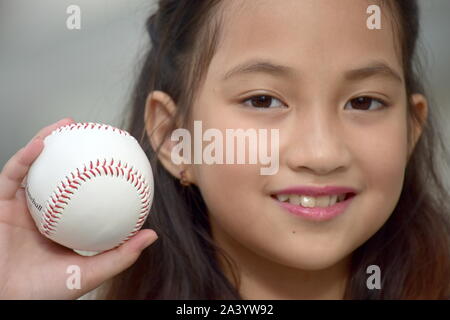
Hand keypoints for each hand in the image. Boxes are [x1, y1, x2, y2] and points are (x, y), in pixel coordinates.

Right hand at [0, 118, 157, 298]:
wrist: (5, 300)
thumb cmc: (43, 292)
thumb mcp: (88, 273)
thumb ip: (118, 256)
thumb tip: (152, 235)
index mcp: (64, 222)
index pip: (84, 191)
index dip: (98, 172)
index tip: (117, 156)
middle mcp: (44, 209)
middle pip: (60, 172)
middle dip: (75, 149)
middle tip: (94, 132)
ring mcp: (21, 205)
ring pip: (35, 166)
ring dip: (48, 141)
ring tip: (67, 124)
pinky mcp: (0, 203)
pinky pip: (12, 174)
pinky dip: (25, 157)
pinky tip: (42, 144)